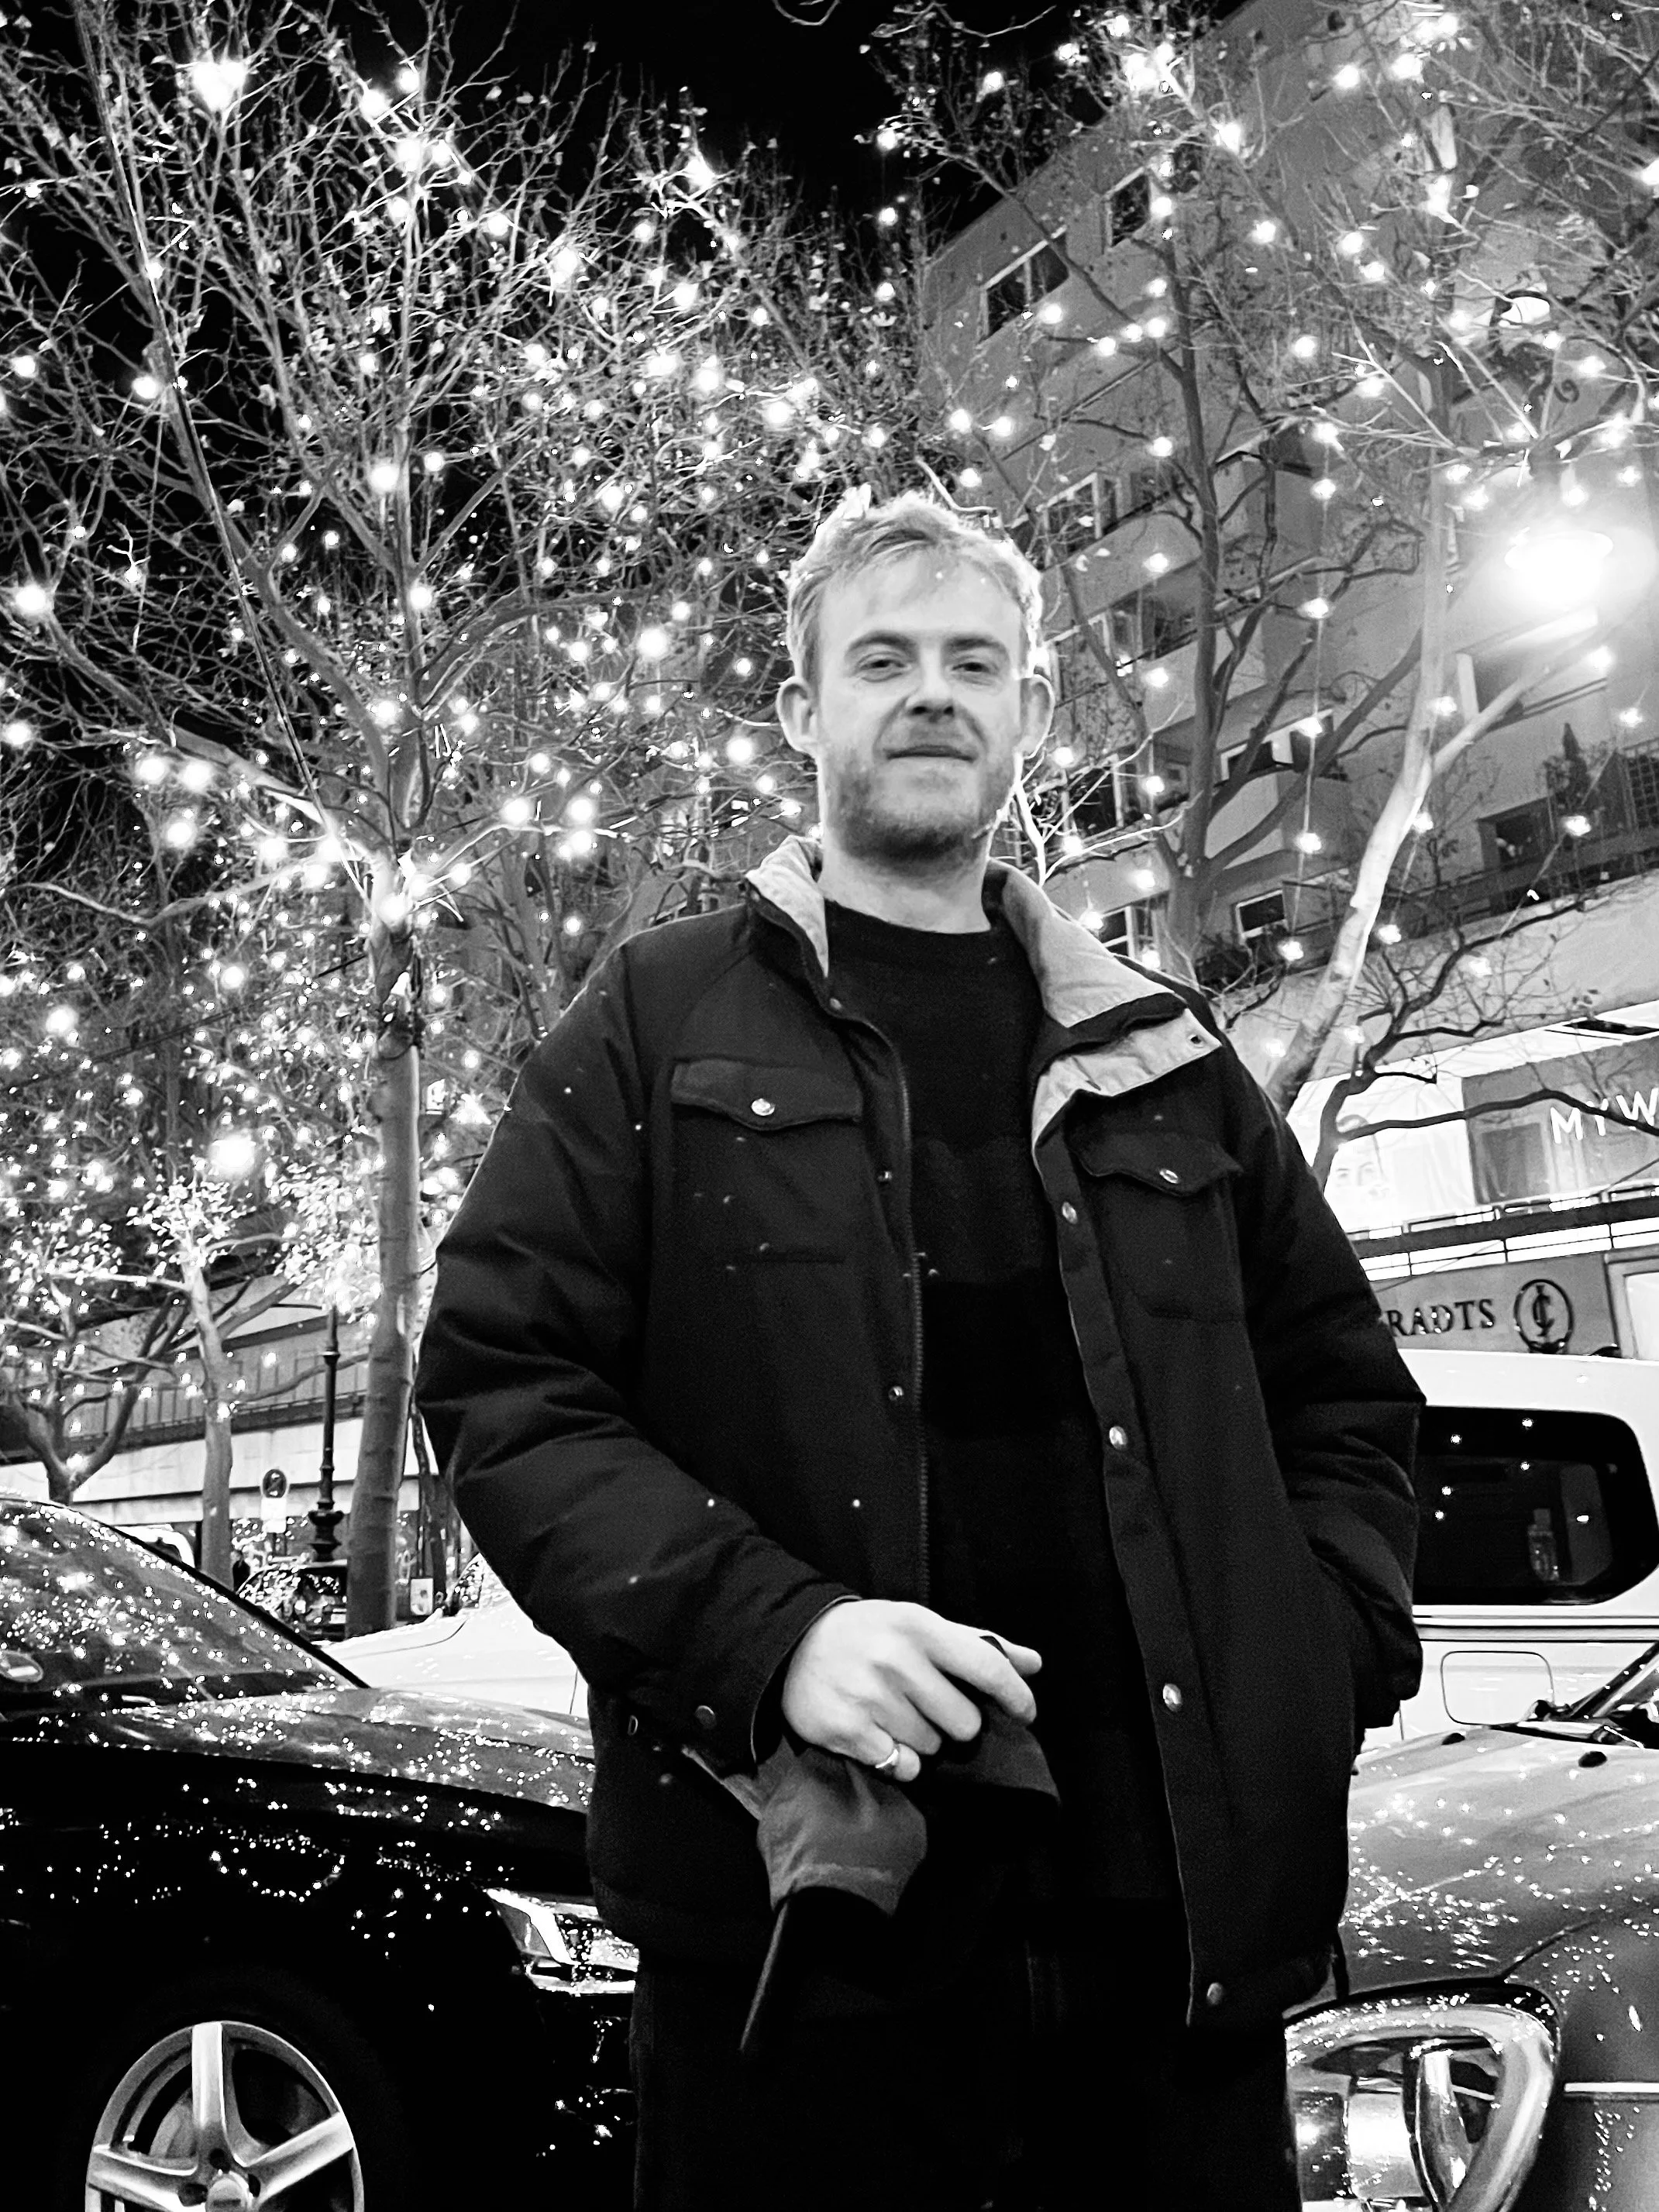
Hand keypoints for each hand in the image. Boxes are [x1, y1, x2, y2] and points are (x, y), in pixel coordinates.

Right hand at [780, 1600, 1040, 1785]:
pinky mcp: (847, 1730)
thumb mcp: (919, 1623)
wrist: (793, 1643)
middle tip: (929, 1706)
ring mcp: (870, 1697)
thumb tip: (1034, 1663)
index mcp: (920, 1627)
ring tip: (896, 1715)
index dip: (1015, 1696)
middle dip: (955, 1722)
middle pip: (963, 1721)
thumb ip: (977, 1644)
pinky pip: (901, 1766)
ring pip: (932, 1747)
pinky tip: (882, 1736)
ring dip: (922, 1739)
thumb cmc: (870, 1633)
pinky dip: (898, 1760)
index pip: (987, 1666)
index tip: (1026, 1713)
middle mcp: (897, 1660)